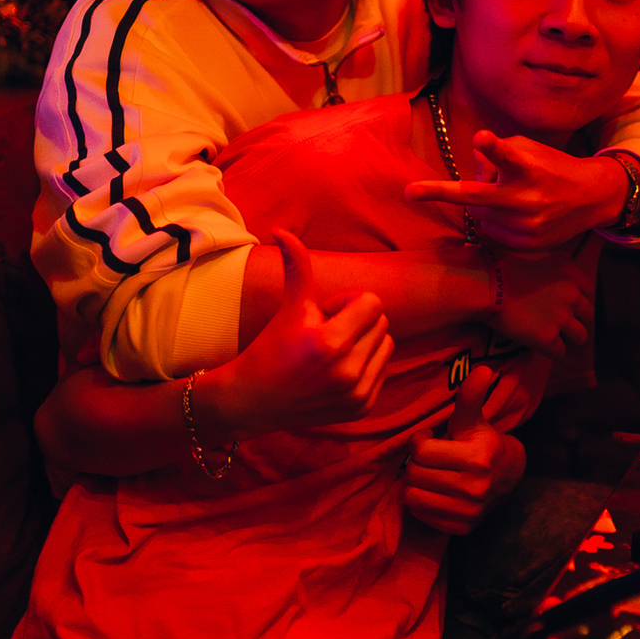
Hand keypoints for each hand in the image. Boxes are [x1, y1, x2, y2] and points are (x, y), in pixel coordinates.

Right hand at [198, 230, 393, 437]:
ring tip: (332, 352)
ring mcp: (356, 394)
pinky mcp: (362, 408)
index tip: (323, 314)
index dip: (347, 302)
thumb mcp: (288, 307)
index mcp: (328, 342)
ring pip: (386, 345)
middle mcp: (346, 371)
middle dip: (355, 321)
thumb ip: (295, 266)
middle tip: (324, 334)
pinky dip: (366, 365)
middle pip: (381, 322)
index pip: (372, 302)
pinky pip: (383, 369)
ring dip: (364, 341)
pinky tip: (336, 372)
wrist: (253, 401)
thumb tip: (281, 230)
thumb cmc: (270, 348)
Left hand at [404, 366, 526, 534]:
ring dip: (417, 482)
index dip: (421, 440)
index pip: (421, 452)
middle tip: (430, 456)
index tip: (431, 437)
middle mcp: (475, 489)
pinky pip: (420, 514)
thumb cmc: (483, 442)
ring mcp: (468, 512)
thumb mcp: (474, 419)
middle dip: (418, 462)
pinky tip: (436, 490)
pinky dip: (422, 502)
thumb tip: (481, 369)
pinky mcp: (461, 528)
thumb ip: (471, 396)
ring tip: (431, 473)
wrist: (508, 477)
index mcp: (478, 459)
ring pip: (413, 496)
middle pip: (415, 475)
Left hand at [405, 133, 629, 249]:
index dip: (494, 147)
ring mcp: (526, 226)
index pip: (507, 156)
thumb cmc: (552, 166)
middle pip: (478, 198)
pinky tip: (515, 214)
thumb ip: (496, 155)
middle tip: (410, 192)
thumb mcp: (528, 149)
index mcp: (528, 167)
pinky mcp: (527, 245)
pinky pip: (491, 234)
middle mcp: (527, 198)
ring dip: (483, 205)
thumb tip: (472, 170)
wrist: (592, 198)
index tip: (482, 138)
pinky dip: (494, 222)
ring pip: (479, 216)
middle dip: (442, 193)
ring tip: (509, 197)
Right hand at [493, 248, 593, 357]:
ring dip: (568, 337)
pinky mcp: (547, 338)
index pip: (589, 291)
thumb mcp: (539, 254)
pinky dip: (551, 350)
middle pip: (588, 315)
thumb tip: (557, 279)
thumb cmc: (502, 264)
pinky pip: (560, 352)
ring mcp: (561, 318)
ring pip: (580, 337)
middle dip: (575, 318)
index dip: (576, 299)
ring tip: (554, 337)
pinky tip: (539, 344)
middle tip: (558, 321)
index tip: (564, 303)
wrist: (484, 283)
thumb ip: (556, 268)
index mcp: (571, 273)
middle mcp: (572, 295)